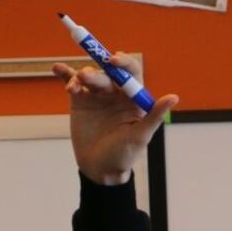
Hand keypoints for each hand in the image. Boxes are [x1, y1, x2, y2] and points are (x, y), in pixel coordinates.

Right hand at [51, 54, 178, 185]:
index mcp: (134, 98)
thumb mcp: (140, 136)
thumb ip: (154, 116)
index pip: (131, 72)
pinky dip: (65, 74)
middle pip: (107, 73)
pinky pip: (72, 83)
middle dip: (97, 73)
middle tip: (86, 78)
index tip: (113, 61)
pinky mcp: (80, 102)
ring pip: (89, 76)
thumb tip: (174, 97)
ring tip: (74, 88)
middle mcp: (117, 94)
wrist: (99, 169)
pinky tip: (57, 68)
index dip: (123, 63)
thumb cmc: (124, 155)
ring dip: (80, 77)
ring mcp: (97, 96)